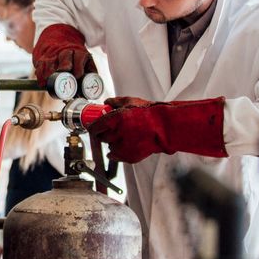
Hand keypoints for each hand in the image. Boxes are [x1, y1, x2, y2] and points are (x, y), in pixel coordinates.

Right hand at [32, 24, 96, 86]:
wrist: (59, 37)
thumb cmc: (74, 55)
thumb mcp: (85, 59)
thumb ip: (89, 72)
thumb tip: (89, 90)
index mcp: (78, 51)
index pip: (79, 56)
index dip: (78, 67)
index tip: (77, 76)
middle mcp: (65, 50)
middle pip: (64, 56)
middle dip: (63, 65)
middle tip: (62, 74)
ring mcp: (52, 53)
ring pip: (50, 61)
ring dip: (49, 73)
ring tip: (49, 84)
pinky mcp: (42, 56)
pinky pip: (40, 65)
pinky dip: (40, 75)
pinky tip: (42, 83)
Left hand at [88, 96, 226, 162]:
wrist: (167, 127)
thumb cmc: (151, 113)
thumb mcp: (131, 101)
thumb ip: (115, 102)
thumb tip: (106, 102)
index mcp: (116, 119)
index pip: (95, 127)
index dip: (92, 126)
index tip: (91, 126)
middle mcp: (118, 133)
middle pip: (102, 137)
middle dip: (103, 133)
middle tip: (110, 129)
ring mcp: (124, 146)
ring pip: (110, 147)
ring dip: (113, 142)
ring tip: (124, 136)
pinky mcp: (130, 156)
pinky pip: (116, 156)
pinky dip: (118, 152)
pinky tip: (125, 145)